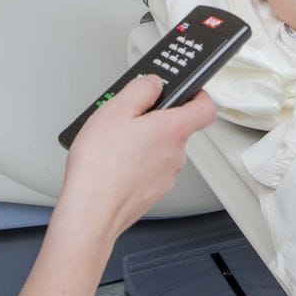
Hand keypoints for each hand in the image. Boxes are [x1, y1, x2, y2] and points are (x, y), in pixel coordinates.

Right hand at [58, 75, 216, 243]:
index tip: (186, 89)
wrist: (90, 212)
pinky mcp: (152, 192)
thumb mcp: (115, 110)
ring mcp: (165, 176)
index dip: (198, 95)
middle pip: (176, 128)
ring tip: (112, 142)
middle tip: (127, 116)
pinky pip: (149, 169)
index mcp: (173, 130)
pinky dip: (135, 162)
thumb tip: (153, 83)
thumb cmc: (100, 166)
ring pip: (160, 149)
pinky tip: (111, 162)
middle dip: (154, 119)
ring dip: (142, 142)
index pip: (205, 108)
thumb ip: (141, 89)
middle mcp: (176, 155)